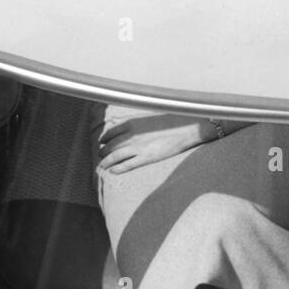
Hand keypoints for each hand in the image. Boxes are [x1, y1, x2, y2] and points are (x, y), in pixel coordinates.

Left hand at [97, 114, 211, 172]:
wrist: (187, 127)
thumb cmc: (170, 120)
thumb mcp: (148, 116)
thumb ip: (133, 121)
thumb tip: (118, 124)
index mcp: (131, 123)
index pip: (110, 133)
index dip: (104, 140)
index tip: (102, 143)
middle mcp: (132, 135)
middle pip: (110, 146)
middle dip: (104, 152)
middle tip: (101, 156)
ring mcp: (138, 147)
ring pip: (115, 157)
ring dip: (106, 162)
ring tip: (102, 165)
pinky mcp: (147, 158)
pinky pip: (127, 165)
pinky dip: (117, 169)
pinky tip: (113, 171)